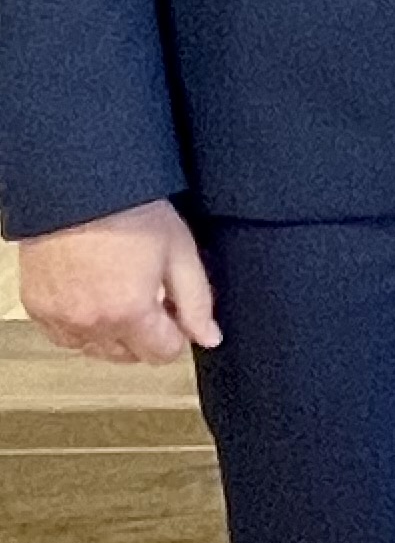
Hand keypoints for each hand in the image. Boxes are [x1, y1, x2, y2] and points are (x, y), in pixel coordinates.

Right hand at [17, 199, 219, 365]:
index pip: (162, 354)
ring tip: (118, 291)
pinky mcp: (37, 307)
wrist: (76, 187)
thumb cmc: (130, 211)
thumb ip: (197, 302)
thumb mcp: (179, 251)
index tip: (173, 310)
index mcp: (129, 312)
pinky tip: (92, 295)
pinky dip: (80, 324)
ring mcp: (59, 318)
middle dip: (145, 333)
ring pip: (95, 348)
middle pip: (129, 355)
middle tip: (147, 294)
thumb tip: (208, 338)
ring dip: (111, 332)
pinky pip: (64, 335)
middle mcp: (91, 324)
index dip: (175, 332)